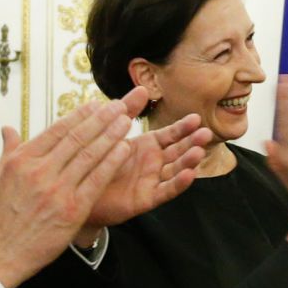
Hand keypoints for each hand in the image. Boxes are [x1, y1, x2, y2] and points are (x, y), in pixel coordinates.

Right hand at [0, 98, 134, 287]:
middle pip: (77, 138)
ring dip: (111, 136)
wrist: (2, 252)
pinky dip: (112, 162)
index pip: (57, 130)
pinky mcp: (73, 209)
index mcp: (23, 160)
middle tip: (118, 106)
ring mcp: (58, 190)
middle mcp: (41, 171)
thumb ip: (9, 150)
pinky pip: (97, 180)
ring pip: (90, 155)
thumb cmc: (0, 216)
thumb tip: (9, 129)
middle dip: (101, 119)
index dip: (79, 115)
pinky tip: (124, 149)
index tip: (95, 105)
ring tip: (126, 121)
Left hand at [80, 89, 212, 233]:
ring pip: (176, 170)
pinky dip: (178, 184)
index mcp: (147, 146)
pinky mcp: (146, 198)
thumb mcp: (113, 132)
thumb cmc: (96, 161)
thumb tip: (142, 88)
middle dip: (193, 142)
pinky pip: (166, 191)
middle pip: (179, 151)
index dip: (183, 127)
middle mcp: (153, 163)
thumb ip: (128, 111)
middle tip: (206, 134)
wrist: (80, 191)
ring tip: (200, 152)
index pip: (171, 134)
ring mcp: (152, 181)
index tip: (196, 118)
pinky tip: (189, 174)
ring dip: (189, 161)